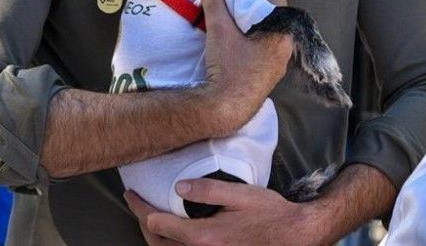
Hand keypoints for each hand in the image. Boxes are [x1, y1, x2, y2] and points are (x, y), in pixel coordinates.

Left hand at [124, 180, 313, 245]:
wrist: (294, 237)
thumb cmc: (270, 214)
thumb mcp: (241, 194)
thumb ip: (208, 189)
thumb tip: (178, 186)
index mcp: (203, 237)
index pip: (158, 224)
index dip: (140, 207)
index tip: (131, 193)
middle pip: (157, 244)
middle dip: (143, 222)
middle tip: (137, 203)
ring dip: (154, 237)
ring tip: (151, 217)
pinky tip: (173, 234)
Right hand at [196, 0, 291, 135]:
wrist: (226, 110)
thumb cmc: (229, 67)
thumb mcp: (219, 27)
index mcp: (282, 30)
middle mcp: (286, 46)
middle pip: (273, 10)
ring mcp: (278, 62)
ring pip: (269, 28)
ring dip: (253, 15)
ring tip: (233, 4)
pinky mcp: (268, 74)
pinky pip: (265, 44)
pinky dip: (252, 32)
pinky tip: (236, 32)